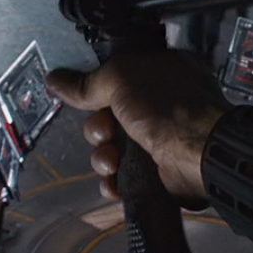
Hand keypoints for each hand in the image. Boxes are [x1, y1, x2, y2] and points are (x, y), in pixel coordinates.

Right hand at [48, 50, 228, 201]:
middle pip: (109, 115)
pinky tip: (114, 181)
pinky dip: (113, 180)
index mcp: (160, 71)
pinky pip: (122, 175)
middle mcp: (160, 103)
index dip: (98, 88)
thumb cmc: (166, 106)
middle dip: (98, 128)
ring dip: (103, 157)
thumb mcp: (121, 78)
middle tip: (106, 132)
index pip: (118, 76)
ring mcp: (159, 137)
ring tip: (112, 161)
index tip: (84, 96)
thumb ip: (88, 81)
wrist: (198, 155)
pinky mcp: (156, 169)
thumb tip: (54, 78)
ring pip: (112, 148)